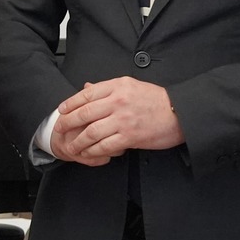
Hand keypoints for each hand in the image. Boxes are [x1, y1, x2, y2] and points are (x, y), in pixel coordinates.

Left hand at [51, 77, 183, 164]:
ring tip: (71, 147)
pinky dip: (93, 151)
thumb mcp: (132, 86)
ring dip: (77, 142)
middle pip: (84, 113)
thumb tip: (86, 88)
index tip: (61, 111)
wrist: (180, 113)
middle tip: (59, 131)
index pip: (86, 94)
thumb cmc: (157, 100)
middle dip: (67, 124)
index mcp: (118, 86)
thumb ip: (108, 88)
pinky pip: (104, 146)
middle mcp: (118, 101)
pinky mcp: (130, 137)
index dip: (70, 104)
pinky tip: (88, 153)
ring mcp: (123, 120)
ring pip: (90, 132)